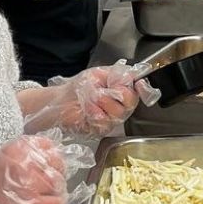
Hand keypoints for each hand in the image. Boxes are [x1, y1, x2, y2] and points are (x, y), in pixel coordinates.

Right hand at [0, 134, 75, 203]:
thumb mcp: (2, 159)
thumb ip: (23, 154)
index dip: (51, 157)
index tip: (48, 165)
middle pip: (57, 164)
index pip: (48, 146)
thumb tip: (48, 153)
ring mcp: (30, 184)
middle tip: (46, 184)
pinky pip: (57, 203)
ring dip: (55, 191)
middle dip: (56, 174)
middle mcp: (25, 164)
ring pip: (59, 184)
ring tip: (42, 197)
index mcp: (17, 149)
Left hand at [24, 62, 158, 137]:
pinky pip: (105, 122)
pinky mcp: (102, 129)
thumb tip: (132, 75)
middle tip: (102, 89)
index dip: (141, 87)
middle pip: (131, 102)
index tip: (138, 83)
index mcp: (122, 90)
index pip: (138, 90)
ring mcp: (112, 119)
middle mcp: (120, 106)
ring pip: (119, 112)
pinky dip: (94, 112)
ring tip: (91, 98)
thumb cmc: (78, 88)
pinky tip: (87, 109)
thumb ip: (116, 73)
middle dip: (116, 93)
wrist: (61, 101)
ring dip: (102, 102)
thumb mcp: (97, 74)